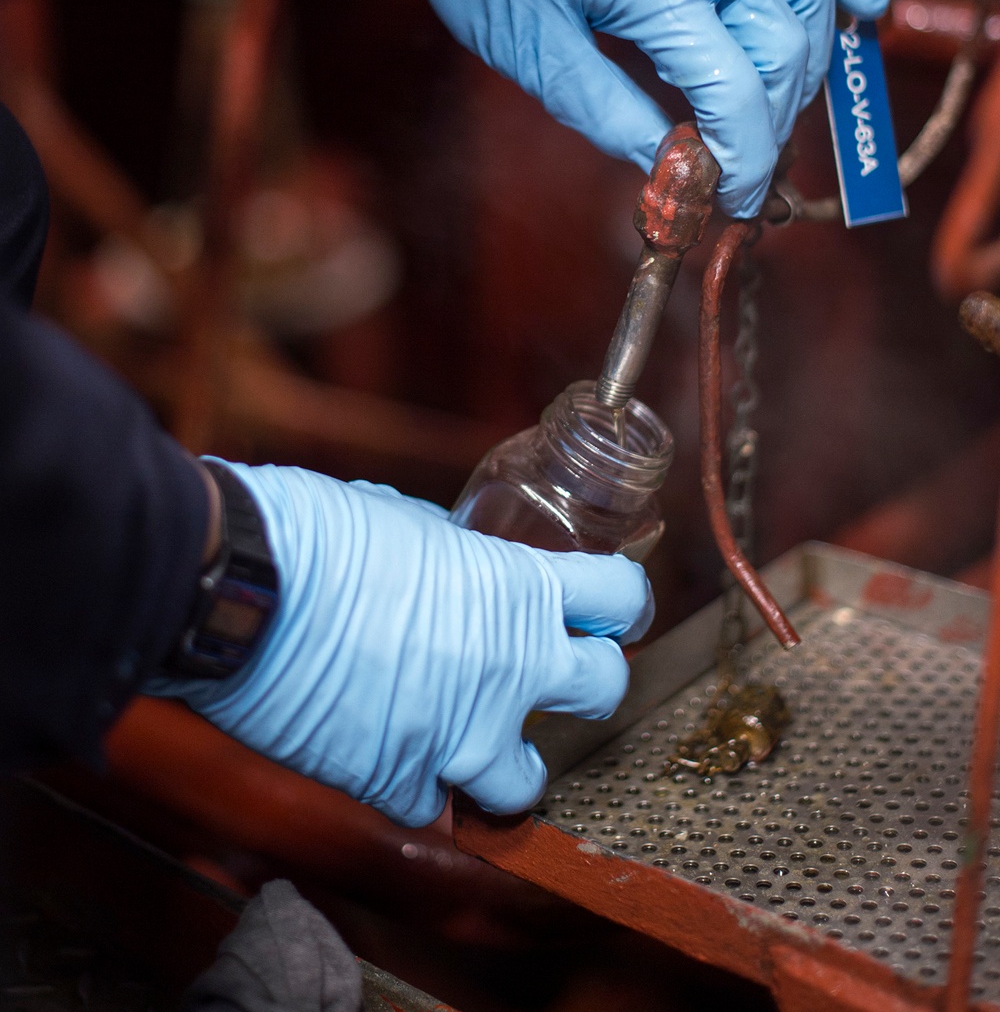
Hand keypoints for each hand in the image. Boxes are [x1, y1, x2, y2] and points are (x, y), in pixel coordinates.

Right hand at [146, 462, 652, 827]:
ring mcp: (457, 736)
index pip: (620, 596)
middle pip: (606, 689)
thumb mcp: (404, 518)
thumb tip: (455, 562)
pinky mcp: (395, 784)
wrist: (235, 591)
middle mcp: (507, 669)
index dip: (620, 601)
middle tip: (554, 675)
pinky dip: (413, 782)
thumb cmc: (311, 535)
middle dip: (586, 680)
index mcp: (516, 589)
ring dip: (506, 762)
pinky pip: (427, 801)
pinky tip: (387, 751)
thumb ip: (454, 554)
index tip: (609, 609)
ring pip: (526, 782)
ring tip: (474, 740)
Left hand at [344, 0, 888, 217]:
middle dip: (777, 120)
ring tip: (783, 106)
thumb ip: (609, 114)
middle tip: (745, 167)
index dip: (747, 157)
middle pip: (785, 43)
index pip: (738, 88)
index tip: (736, 199)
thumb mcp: (530, 49)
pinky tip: (856, 4)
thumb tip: (671, 170)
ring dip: (809, 55)